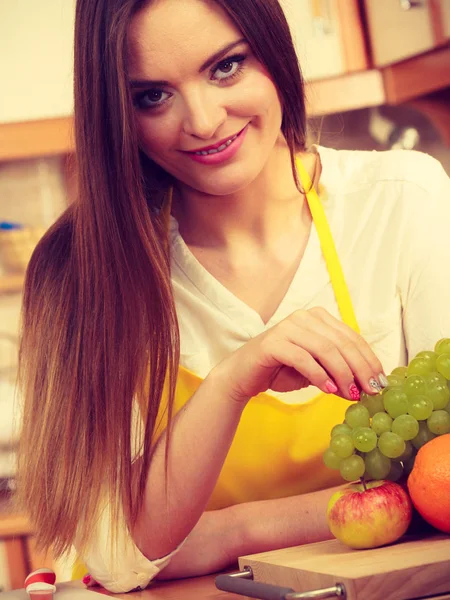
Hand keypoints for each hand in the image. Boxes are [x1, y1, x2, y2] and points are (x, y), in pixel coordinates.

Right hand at [213, 307, 385, 403]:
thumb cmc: (282, 371)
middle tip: (371, 391)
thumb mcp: (317, 369)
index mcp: (318, 318)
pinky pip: (303, 358)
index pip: (351, 337)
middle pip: (342, 342)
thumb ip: (338, 369)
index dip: (369, 359)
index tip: (381, 382)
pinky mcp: (273, 342)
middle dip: (360, 368)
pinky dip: (319, 375)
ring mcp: (287, 327)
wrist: (244, 375)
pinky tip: (329, 390)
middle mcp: (304, 317)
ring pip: (325, 349)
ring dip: (342, 374)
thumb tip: (367, 384)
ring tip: (351, 394)